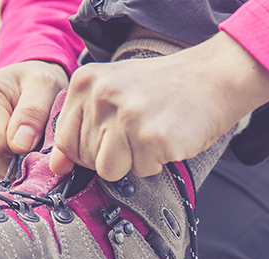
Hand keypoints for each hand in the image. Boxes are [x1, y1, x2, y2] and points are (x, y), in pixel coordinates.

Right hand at [0, 60, 67, 181]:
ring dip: (17, 164)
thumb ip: (34, 111)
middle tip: (38, 138)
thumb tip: (20, 146)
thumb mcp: (43, 85)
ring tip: (26, 140)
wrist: (22, 88)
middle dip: (22, 157)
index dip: (24, 148)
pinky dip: (9, 170)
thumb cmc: (34, 83)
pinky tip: (16, 150)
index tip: (39, 135)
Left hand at [50, 32, 268, 180]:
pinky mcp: (151, 137)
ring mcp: (126, 116)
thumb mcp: (113, 93)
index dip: (87, 150)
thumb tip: (56, 167)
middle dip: (112, 155)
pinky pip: (141, 171)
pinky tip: (168, 137)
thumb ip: (80, 126)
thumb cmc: (162, 89)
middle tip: (138, 131)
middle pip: (86, 158)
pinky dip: (157, 162)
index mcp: (85, 81)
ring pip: (109, 170)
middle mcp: (101, 95)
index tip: (111, 138)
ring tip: (151, 135)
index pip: (64, 139)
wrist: (213, 78)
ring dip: (132, 162)